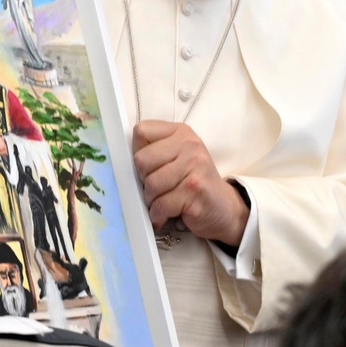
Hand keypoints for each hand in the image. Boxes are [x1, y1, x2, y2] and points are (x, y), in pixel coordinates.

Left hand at [132, 120, 248, 246]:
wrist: (224, 208)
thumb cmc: (194, 182)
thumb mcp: (178, 157)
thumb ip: (155, 150)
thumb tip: (121, 157)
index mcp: (181, 132)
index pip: (141, 131)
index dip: (138, 152)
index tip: (148, 167)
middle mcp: (189, 145)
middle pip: (141, 160)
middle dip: (143, 180)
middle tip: (155, 188)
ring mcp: (194, 167)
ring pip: (150, 184)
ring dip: (151, 200)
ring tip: (161, 202)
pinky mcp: (194, 191)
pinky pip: (161, 204)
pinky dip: (158, 215)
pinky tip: (164, 215)